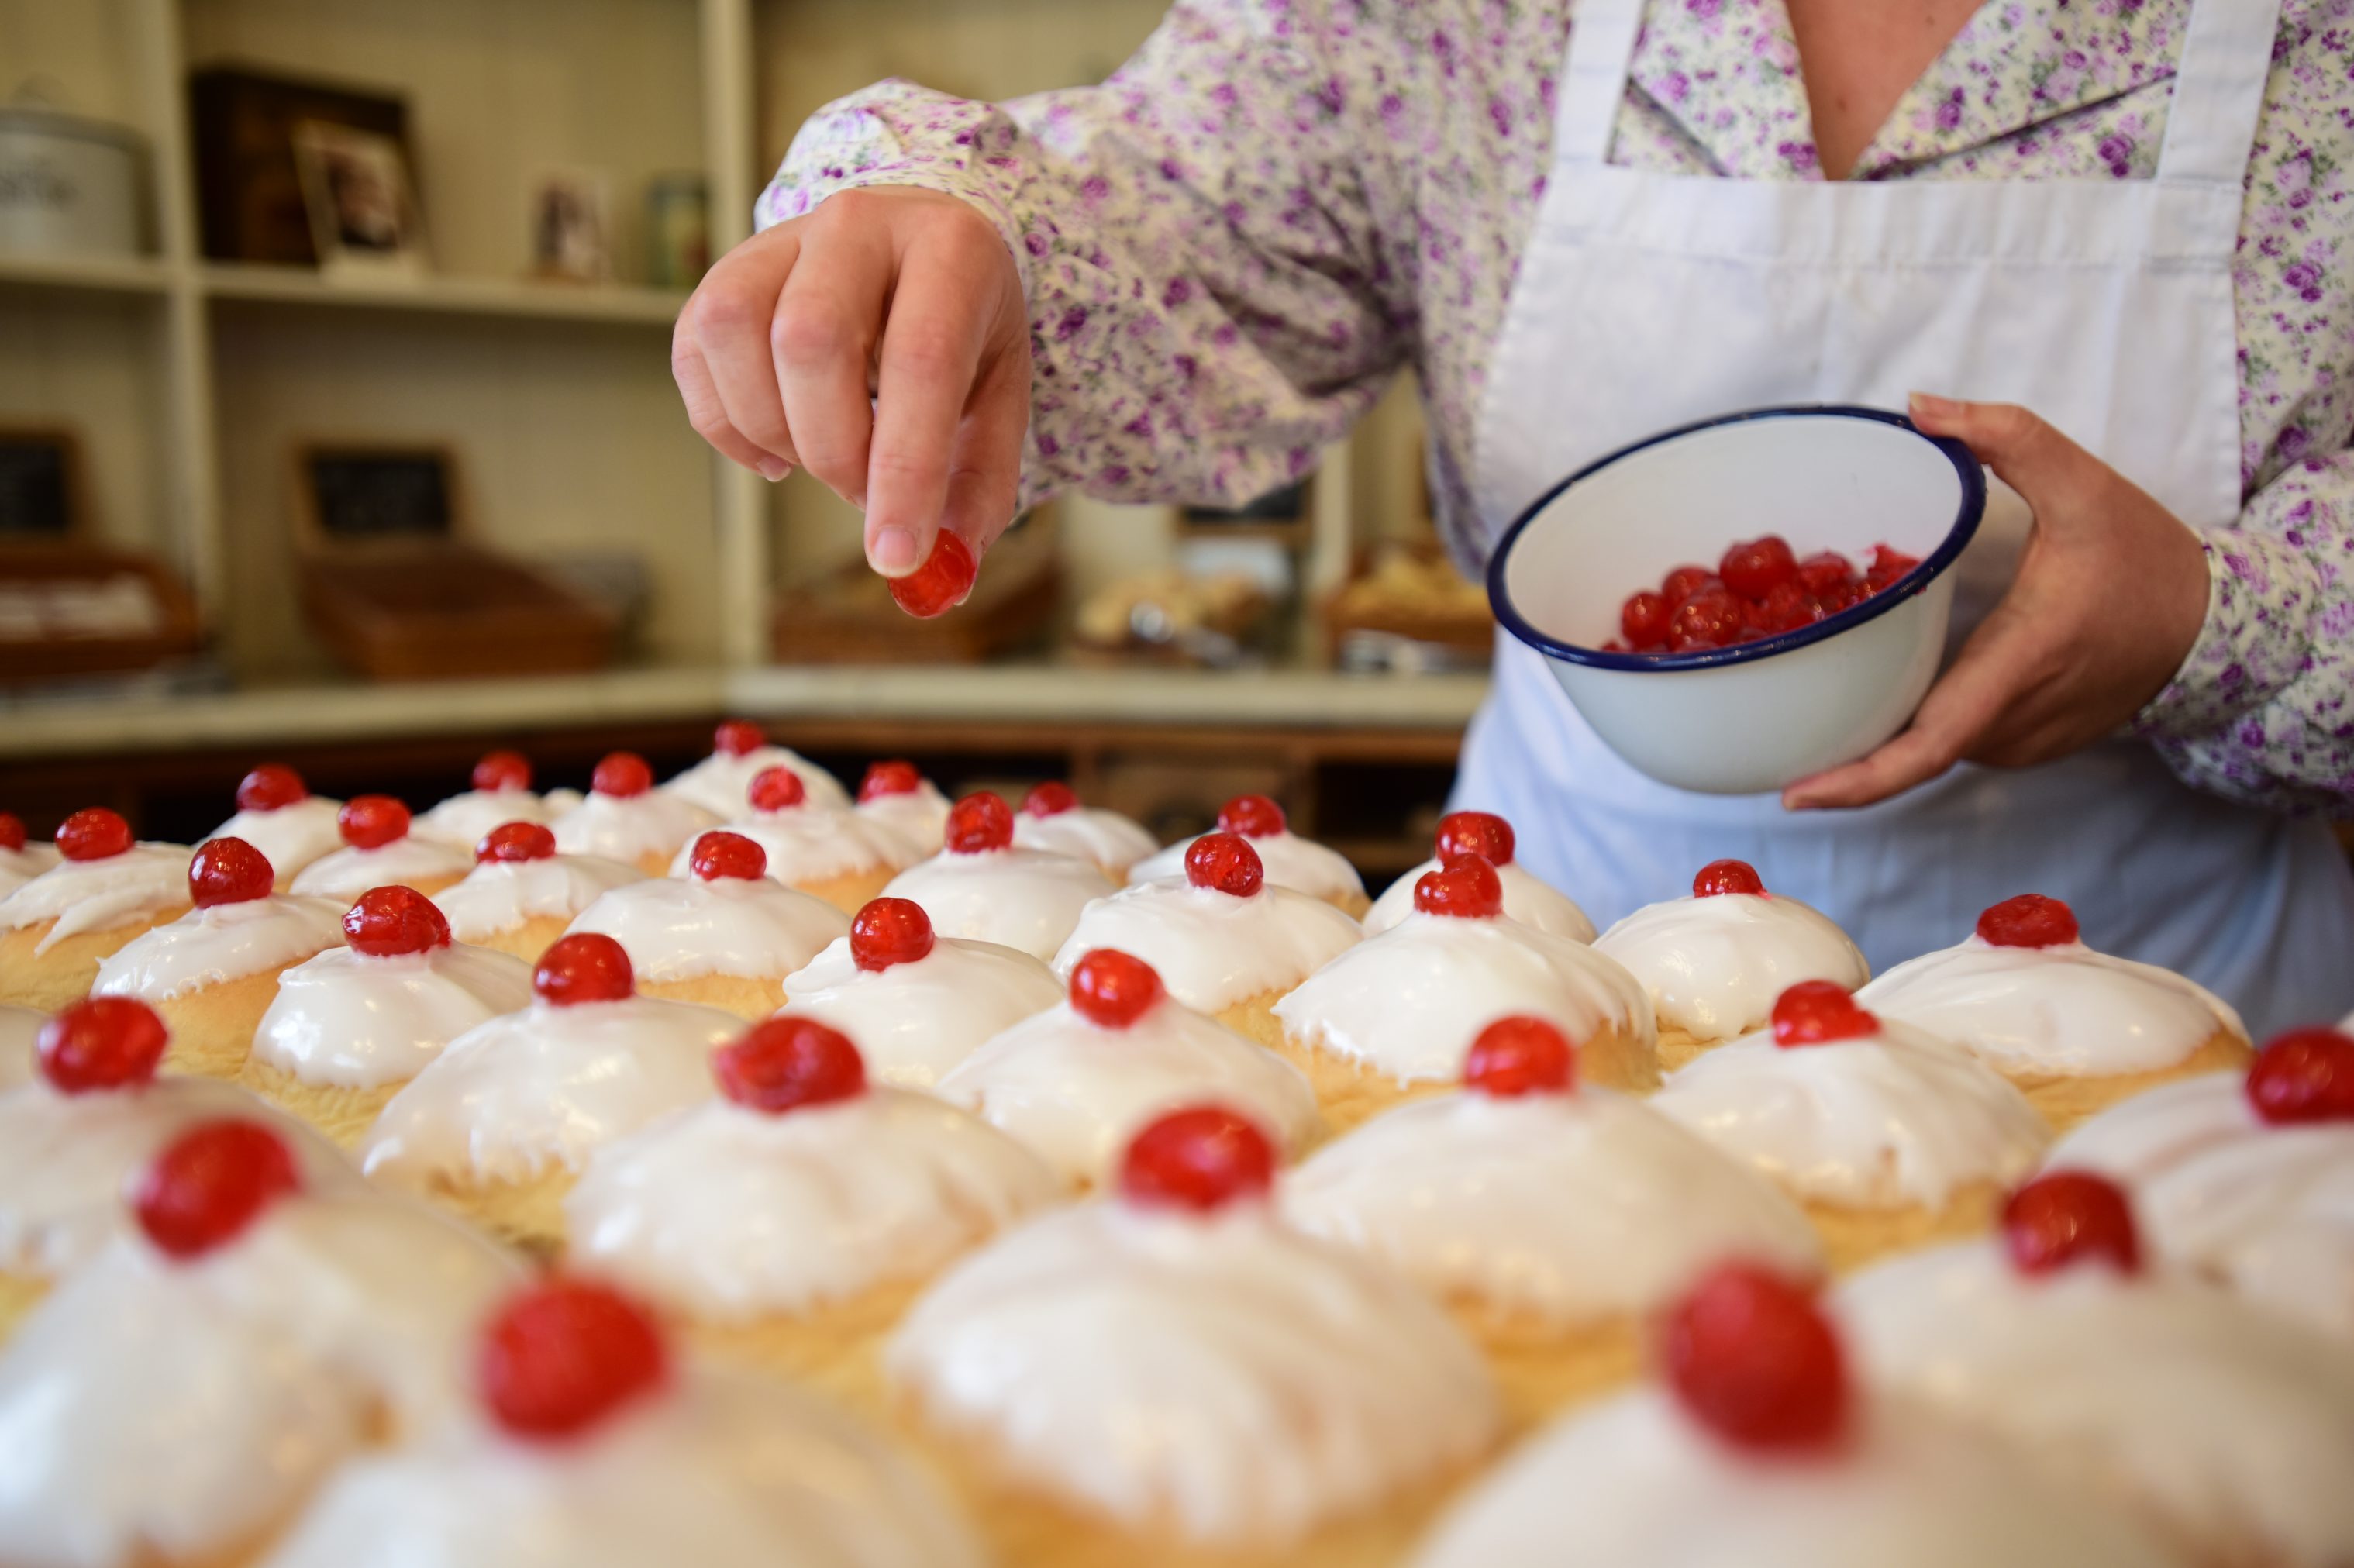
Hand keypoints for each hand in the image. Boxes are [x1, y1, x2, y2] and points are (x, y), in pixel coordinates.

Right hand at [671, 187, 1030, 577]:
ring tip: (822, 455)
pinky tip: (776, 446)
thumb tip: (945, 570)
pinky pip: (693, 352)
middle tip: (863, 492)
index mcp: (950, 249)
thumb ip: (978, 483)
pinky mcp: (725, 270)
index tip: (896, 556)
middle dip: (832, 449)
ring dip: (770, 429)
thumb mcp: (998, 394)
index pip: (920, 360)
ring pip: (734, 331)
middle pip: (811, 339)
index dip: (905, 469)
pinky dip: (725, 425)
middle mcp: (859, 225)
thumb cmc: (962, 326)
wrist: (917, 240)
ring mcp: (782, 239)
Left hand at [1782, 393, 2209, 810]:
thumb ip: (2005, 437)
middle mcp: (2010, 722)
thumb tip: (1919, 406)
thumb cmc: (2145, 558)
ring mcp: (2019, 744)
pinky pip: (1951, 736)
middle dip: (1837, 744)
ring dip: (1873, 723)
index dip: (1859, 780)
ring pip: (1925, 741)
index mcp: (2016, 667)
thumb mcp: (2083, 482)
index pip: (1928, 747)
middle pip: (1906, 748)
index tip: (1796, 795)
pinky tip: (1873, 686)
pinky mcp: (2023, 746)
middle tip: (1768, 723)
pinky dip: (1911, 718)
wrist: (2214, 625)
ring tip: (1810, 692)